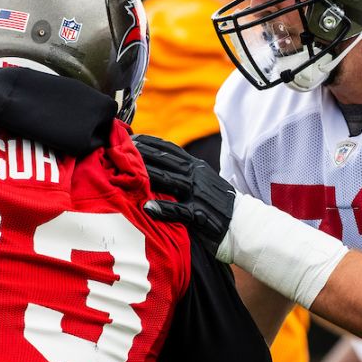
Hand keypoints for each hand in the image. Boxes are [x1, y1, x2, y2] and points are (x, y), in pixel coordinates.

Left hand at [133, 134, 237, 259]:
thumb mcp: (203, 183)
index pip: (170, 149)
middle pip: (165, 160)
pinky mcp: (201, 216)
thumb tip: (159, 166)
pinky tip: (147, 207)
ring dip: (147, 175)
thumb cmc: (219, 205)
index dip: (149, 142)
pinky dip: (164, 209)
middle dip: (141, 154)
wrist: (245, 225)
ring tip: (126, 171)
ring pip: (170, 180)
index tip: (128, 136)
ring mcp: (199, 195)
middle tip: (116, 149)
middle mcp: (197, 176)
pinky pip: (180, 210)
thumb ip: (183, 174)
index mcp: (196, 167)